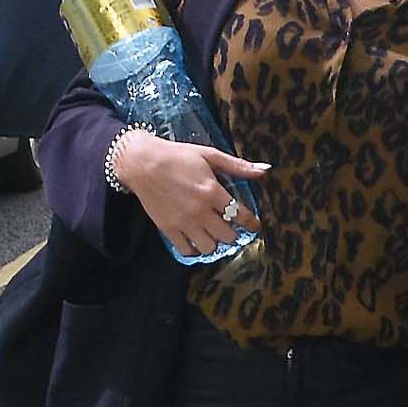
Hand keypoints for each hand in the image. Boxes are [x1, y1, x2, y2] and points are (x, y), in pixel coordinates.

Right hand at [115, 131, 268, 259]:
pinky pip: (187, 250)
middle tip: (231, 228)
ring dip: (215, 243)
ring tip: (214, 235)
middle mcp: (200, 210)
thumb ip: (237, 166)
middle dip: (233, 234)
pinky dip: (195, 249)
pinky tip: (197, 241)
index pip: (241, 216)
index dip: (252, 223)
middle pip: (227, 236)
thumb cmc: (178, 156)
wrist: (143, 163)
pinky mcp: (168, 229)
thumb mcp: (209, 155)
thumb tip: (264, 170)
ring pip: (209, 247)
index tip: (254, 225)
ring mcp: (184, 222)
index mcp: (212, 192)